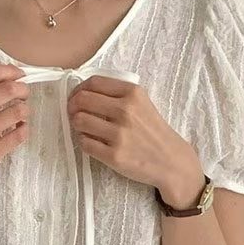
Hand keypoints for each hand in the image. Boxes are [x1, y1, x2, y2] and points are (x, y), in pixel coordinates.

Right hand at [0, 63, 29, 192]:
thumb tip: (9, 77)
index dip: (12, 71)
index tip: (20, 75)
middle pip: (9, 90)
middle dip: (23, 89)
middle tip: (24, 94)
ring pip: (18, 112)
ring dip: (25, 110)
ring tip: (20, 113)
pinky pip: (19, 135)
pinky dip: (24, 128)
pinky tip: (19, 128)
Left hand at [66, 76, 205, 207]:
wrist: (171, 161)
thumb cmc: (153, 132)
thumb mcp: (142, 103)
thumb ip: (118, 94)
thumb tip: (84, 92)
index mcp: (132, 93)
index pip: (94, 82)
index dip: (79, 89)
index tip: (76, 97)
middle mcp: (125, 111)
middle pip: (82, 100)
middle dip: (72, 106)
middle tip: (74, 113)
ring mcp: (119, 134)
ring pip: (79, 121)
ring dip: (76, 125)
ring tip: (83, 128)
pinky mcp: (114, 156)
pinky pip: (85, 144)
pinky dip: (83, 142)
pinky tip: (91, 142)